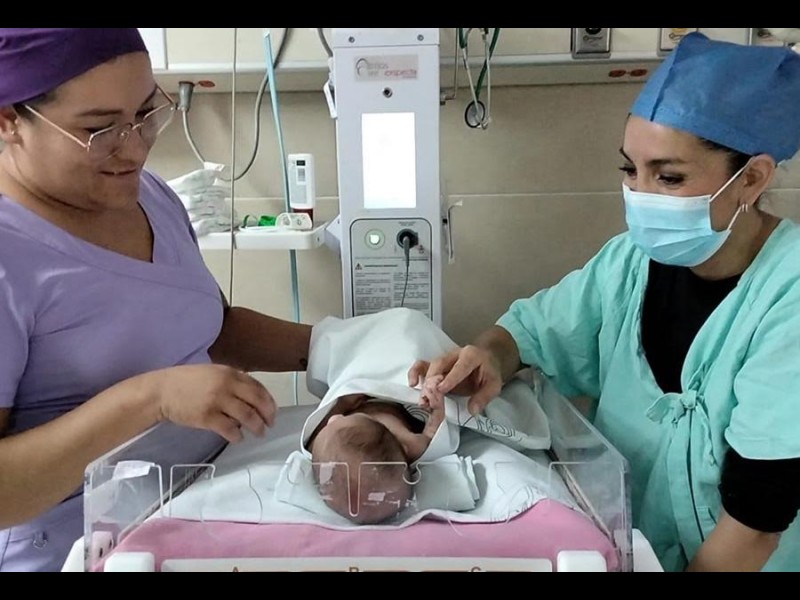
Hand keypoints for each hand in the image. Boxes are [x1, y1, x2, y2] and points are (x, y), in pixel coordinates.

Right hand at [143, 364, 276, 442]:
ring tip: (260, 432)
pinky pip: (229, 429)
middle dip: (267, 414)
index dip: (268, 400)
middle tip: (270, 423)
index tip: (272, 410)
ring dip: (257, 426)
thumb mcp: (212, 372)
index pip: (257, 386)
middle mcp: (226, 385)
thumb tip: (251, 396)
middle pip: (256, 401)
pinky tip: (238, 438)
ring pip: (247, 416)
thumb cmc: (186, 381)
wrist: (161, 391)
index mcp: (229, 373)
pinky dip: (237, 435)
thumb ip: (231, 381)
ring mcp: (217, 401)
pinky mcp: (207, 417)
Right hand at [408, 345, 502, 415]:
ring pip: (429, 366)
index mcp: (471, 355)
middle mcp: (454, 354)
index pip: (459, 366)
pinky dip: (415, 373)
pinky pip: (422, 365)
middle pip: (439, 365)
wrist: (486, 361)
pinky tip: (413, 385)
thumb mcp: (494, 385)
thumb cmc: (489, 373)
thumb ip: (484, 397)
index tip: (441, 390)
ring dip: (423, 383)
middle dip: (433, 383)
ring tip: (423, 400)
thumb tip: (472, 410)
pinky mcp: (436, 364)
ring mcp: (443, 358)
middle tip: (432, 401)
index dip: (450, 378)